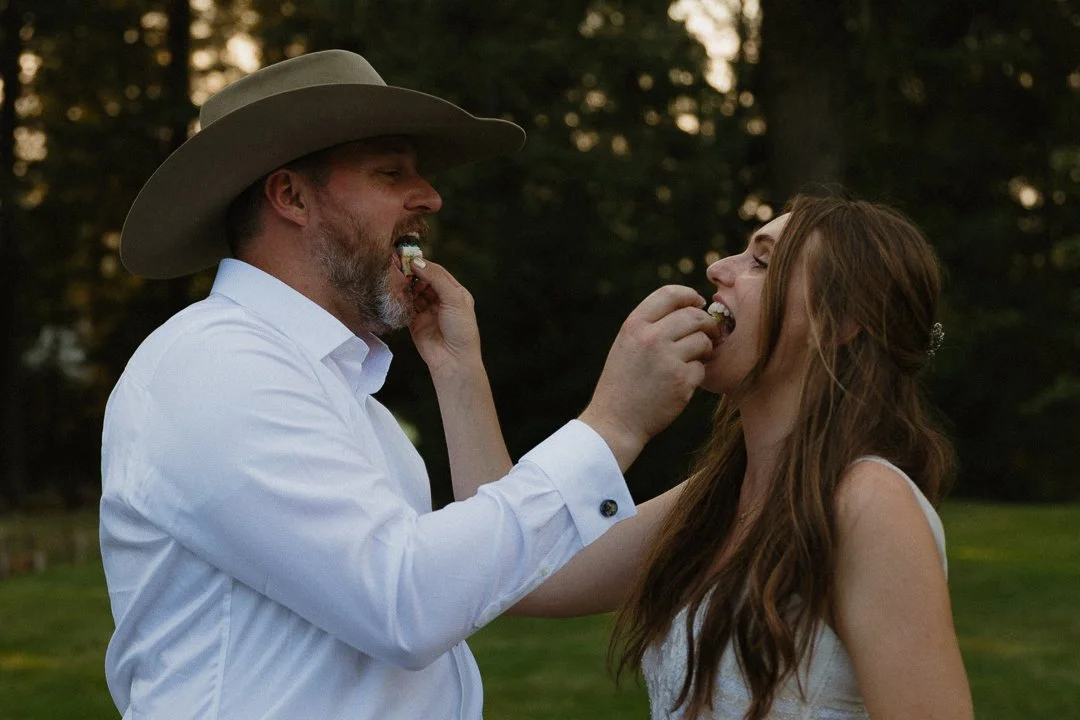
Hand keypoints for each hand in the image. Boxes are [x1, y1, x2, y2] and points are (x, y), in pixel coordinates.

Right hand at [407, 258, 482, 375]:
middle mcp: (441, 300)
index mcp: (455, 293)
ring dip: (406, 285)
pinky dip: (401, 298)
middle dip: (413, 274)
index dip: (424, 264)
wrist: (453, 360)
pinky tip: (396, 292)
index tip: (408, 257)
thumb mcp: (454, 299)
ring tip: (397, 279)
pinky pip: (406, 306)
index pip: (437, 272)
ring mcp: (428, 311)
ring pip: (414, 292)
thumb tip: (418, 262)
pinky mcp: (415, 322)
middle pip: (424, 280)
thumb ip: (436, 279)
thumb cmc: (461, 329)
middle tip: (399, 266)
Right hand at [579, 285, 717, 470]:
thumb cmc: (623, 382)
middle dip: (707, 323)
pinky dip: (696, 374)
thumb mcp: (627, 344)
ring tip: (694, 359)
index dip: (690, 295)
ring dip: (704, 349)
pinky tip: (682, 382)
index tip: (699, 303)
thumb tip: (690, 307)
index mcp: (634, 325)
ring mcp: (667, 359)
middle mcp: (650, 338)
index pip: (669, 294)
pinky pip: (702, 368)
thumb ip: (651, 325)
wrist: (616, 421)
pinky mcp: (681, 381)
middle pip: (694, 316)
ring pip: (702, 340)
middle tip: (709, 332)